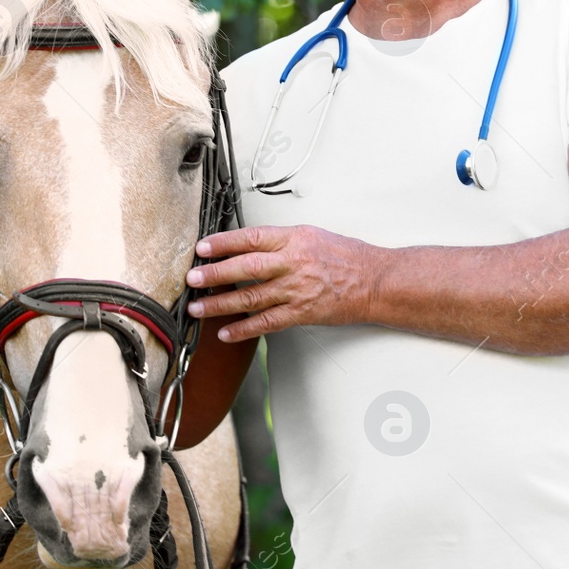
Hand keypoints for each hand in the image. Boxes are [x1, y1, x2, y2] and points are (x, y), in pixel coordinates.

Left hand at [183, 225, 381, 341]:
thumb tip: (246, 244)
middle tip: (192, 277)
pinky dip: (244, 329)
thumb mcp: (311, 235)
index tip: (202, 248)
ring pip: (251, 296)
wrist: (375, 281)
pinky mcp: (302, 313)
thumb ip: (279, 240)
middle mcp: (293, 263)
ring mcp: (297, 290)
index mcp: (294, 239)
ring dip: (221, 303)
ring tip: (198, 307)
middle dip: (215, 273)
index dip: (223, 243)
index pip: (251, 237)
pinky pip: (267, 322)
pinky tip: (225, 332)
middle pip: (246, 267)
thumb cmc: (345, 257)